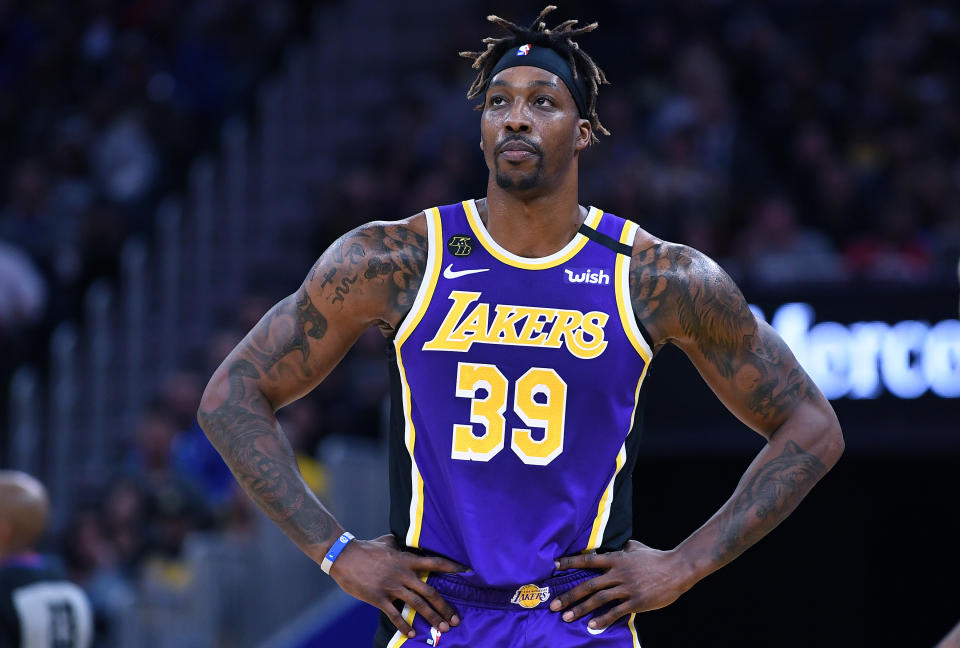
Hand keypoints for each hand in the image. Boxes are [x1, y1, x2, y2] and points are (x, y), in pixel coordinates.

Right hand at [329, 534, 466, 637]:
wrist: (343, 556)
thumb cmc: (366, 548)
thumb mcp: (387, 541)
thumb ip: (400, 544)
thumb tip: (408, 541)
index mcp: (406, 559)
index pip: (434, 563)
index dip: (452, 567)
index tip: (467, 572)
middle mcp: (403, 574)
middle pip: (430, 592)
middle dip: (445, 607)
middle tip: (456, 620)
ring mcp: (391, 587)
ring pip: (417, 605)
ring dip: (432, 618)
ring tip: (442, 628)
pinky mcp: (378, 598)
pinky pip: (394, 615)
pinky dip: (404, 625)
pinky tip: (412, 633)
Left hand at [549, 540, 695, 630]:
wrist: (677, 569)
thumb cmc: (656, 557)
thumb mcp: (635, 547)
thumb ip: (621, 549)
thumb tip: (612, 547)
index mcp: (616, 559)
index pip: (588, 560)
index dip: (570, 562)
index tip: (554, 566)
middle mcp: (618, 573)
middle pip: (588, 585)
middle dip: (569, 595)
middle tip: (554, 605)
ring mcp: (627, 588)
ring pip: (598, 599)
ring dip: (580, 609)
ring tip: (566, 617)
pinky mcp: (636, 602)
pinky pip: (616, 612)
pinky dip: (602, 619)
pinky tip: (591, 625)